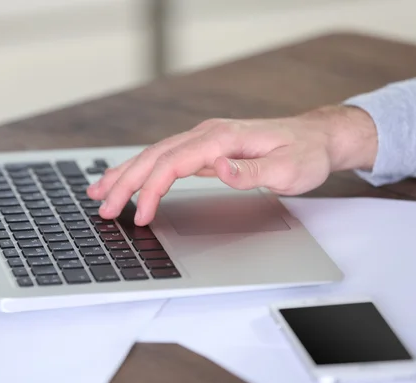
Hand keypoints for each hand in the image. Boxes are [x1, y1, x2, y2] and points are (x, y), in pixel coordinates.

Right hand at [87, 105, 377, 225]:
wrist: (316, 138)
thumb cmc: (303, 154)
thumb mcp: (287, 168)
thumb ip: (250, 170)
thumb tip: (218, 169)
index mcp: (221, 138)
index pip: (173, 163)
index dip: (152, 189)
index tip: (141, 215)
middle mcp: (206, 135)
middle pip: (154, 157)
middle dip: (124, 182)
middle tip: (101, 206)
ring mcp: (203, 141)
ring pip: (154, 155)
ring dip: (125, 173)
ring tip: (99, 190)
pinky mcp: (205, 150)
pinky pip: (165, 159)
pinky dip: (142, 171)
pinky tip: (130, 180)